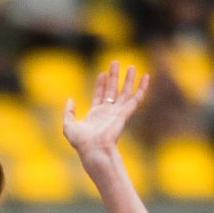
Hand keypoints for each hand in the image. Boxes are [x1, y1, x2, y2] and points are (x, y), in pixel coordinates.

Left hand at [61, 62, 149, 178]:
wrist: (93, 150)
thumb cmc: (81, 142)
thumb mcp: (68, 125)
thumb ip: (68, 112)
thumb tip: (70, 99)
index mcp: (96, 114)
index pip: (100, 95)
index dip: (101, 84)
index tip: (102, 73)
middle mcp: (108, 112)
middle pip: (113, 90)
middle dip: (114, 76)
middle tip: (115, 62)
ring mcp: (117, 113)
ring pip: (125, 92)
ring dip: (128, 79)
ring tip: (131, 66)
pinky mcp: (125, 114)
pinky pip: (136, 99)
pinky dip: (142, 88)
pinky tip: (146, 77)